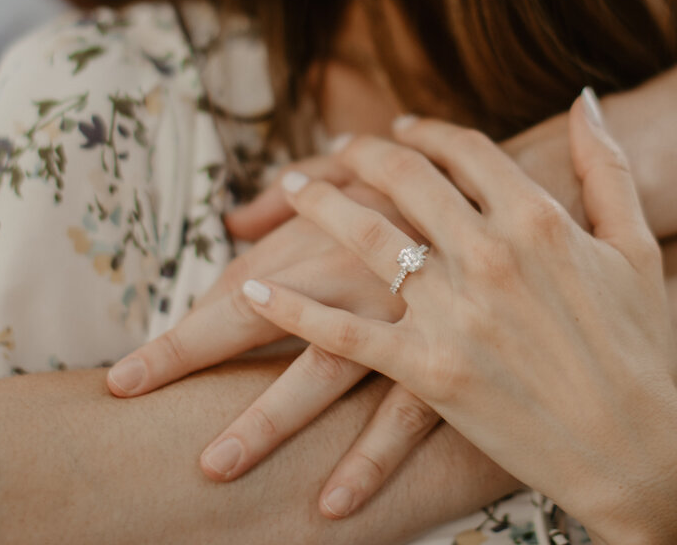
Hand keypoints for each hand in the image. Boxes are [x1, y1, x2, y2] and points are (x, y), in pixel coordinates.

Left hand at [108, 163, 445, 511]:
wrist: (551, 201)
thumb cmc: (448, 190)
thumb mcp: (378, 175)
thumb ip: (304, 196)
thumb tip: (236, 219)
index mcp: (335, 231)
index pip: (239, 287)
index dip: (180, 335)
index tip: (125, 378)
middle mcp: (360, 270)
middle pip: (260, 313)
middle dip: (191, 355)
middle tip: (132, 397)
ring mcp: (405, 318)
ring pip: (322, 371)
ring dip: (268, 419)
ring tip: (215, 466)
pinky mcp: (452, 360)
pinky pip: (402, 416)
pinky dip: (368, 458)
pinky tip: (330, 502)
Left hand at [242, 96, 676, 544]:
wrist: (639, 449)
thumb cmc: (642, 349)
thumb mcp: (636, 246)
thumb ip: (608, 167)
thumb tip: (585, 99)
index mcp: (541, 218)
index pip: (465, 150)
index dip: (426, 131)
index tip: (401, 127)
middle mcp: (492, 253)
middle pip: (406, 180)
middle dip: (364, 155)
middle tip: (339, 148)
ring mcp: (456, 312)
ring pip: (365, 237)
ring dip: (318, 204)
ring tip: (292, 187)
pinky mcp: (429, 370)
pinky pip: (342, 333)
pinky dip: (291, 309)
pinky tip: (253, 286)